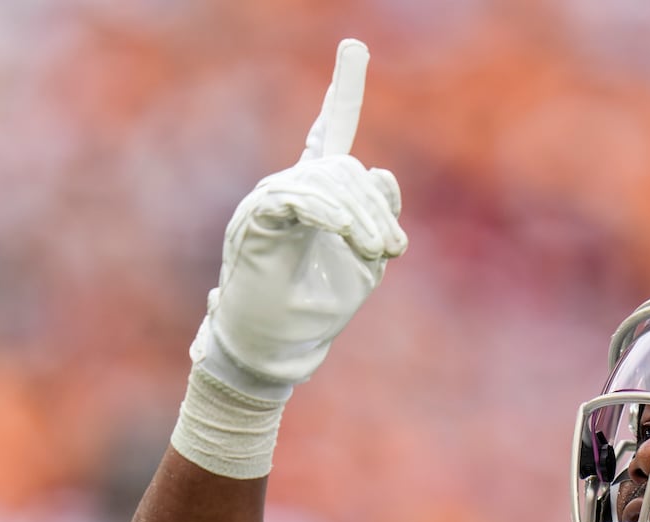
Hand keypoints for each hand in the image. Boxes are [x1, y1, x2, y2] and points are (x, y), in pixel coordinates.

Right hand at [191, 39, 407, 399]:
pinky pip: (298, 197)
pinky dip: (328, 212)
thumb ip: (377, 215)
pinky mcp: (258, 220)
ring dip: (360, 217)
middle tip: (391, 251)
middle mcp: (291, 188)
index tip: (353, 46)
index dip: (343, 91)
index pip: (329, 132)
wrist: (278, 347)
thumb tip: (383, 174)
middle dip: (377, 209)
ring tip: (372, 252)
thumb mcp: (366, 259)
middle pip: (347, 168)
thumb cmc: (317, 307)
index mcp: (318, 195)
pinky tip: (343, 232)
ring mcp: (271, 200)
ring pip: (329, 180)